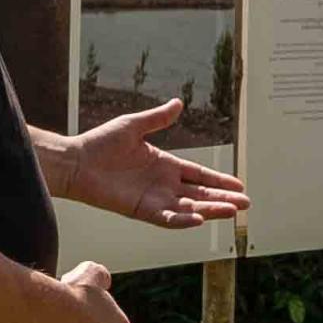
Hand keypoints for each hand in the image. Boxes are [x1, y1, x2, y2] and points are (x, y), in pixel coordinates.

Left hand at [46, 100, 250, 229]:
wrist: (76, 161)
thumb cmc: (100, 143)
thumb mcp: (134, 125)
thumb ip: (158, 118)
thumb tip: (179, 103)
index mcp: (164, 165)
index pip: (199, 175)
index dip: (219, 180)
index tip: (240, 186)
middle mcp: (162, 185)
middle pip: (200, 194)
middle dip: (223, 199)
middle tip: (246, 204)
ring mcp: (153, 199)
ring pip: (189, 208)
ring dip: (210, 210)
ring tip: (232, 211)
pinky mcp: (140, 210)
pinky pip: (166, 218)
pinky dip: (183, 220)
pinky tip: (200, 219)